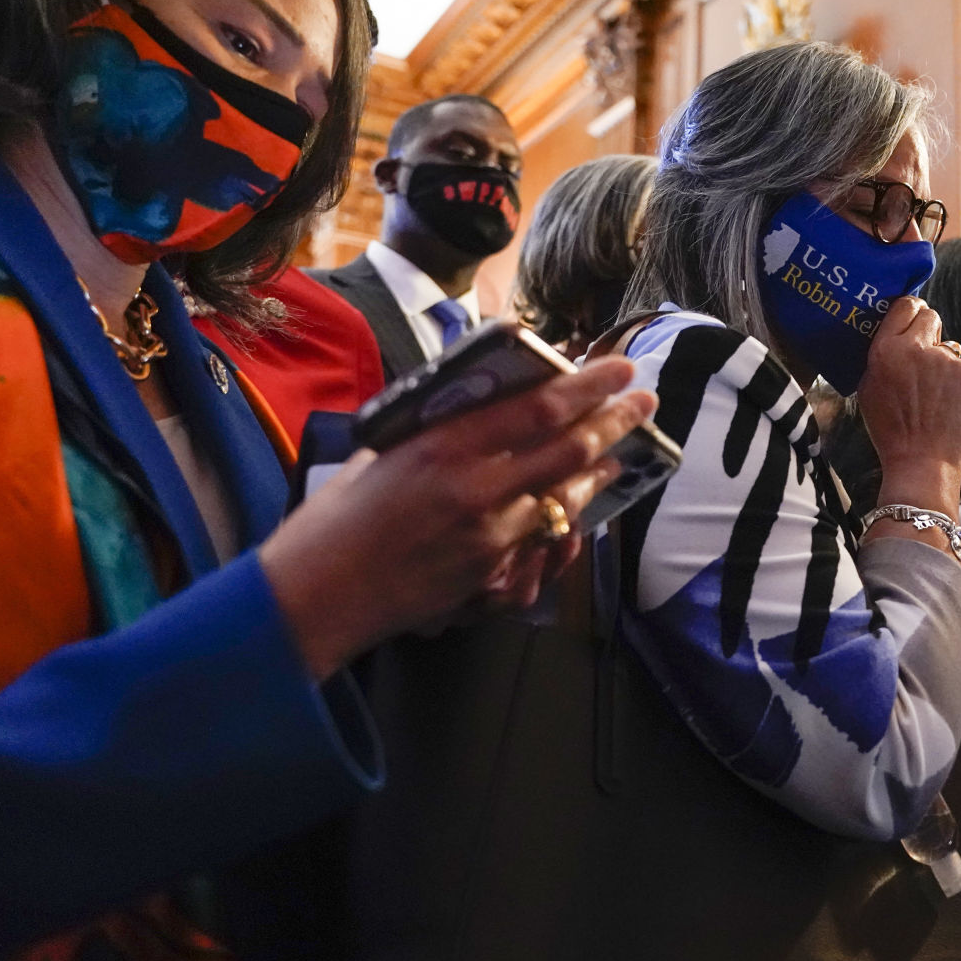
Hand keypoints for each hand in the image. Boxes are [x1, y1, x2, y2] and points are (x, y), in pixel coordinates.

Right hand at [259, 357, 656, 678]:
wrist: (316, 593)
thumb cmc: (340, 514)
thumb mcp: (386, 450)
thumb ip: (442, 426)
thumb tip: (494, 395)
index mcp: (443, 447)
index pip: (537, 408)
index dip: (588, 385)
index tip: (619, 366)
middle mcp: (474, 490)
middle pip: (570, 450)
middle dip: (615, 421)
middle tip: (644, 400)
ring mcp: (488, 538)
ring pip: (567, 499)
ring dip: (599, 472)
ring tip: (618, 452)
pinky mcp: (490, 577)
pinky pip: (545, 544)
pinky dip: (566, 521)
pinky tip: (576, 508)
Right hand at [857, 296, 960, 516]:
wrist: (923, 461)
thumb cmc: (890, 429)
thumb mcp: (869, 387)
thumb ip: (881, 354)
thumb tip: (894, 333)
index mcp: (886, 350)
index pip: (904, 305)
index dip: (909, 309)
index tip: (911, 317)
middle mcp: (918, 349)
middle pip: (930, 315)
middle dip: (927, 328)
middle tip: (922, 351)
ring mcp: (948, 361)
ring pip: (948, 346)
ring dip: (941, 360)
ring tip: (931, 392)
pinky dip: (956, 381)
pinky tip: (945, 403)